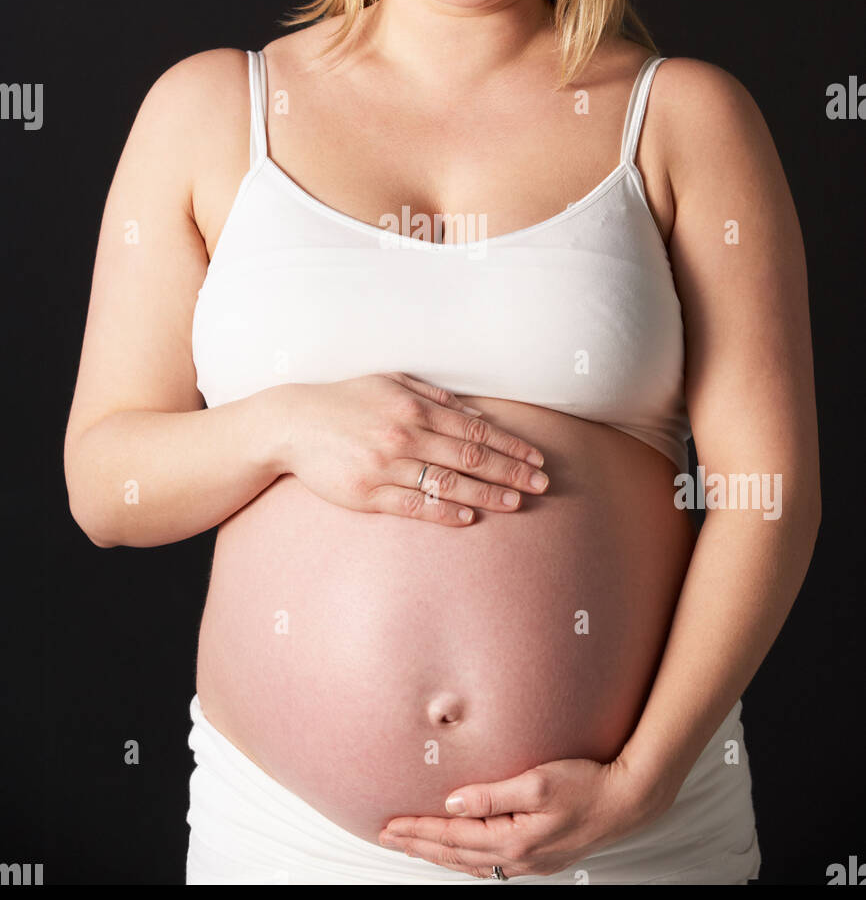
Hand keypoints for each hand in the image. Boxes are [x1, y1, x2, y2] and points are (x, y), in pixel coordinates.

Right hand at [271, 372, 548, 526]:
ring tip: (516, 503)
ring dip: (487, 495)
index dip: (511, 446)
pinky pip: (413, 505)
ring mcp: (386, 466)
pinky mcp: (367, 493)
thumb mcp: (392, 383)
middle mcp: (405, 436)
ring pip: (447, 484)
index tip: (537, 458)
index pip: (475, 432)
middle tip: (542, 485)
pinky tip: (468, 517)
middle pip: (470, 459)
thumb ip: (436, 398)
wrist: (292, 424)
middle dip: (511, 472)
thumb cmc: (346, 401)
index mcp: (414, 407)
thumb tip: (478, 416)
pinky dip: (443, 512)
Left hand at [378, 752, 674, 878]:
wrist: (629, 800)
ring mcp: (531, 861)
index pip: (452, 837)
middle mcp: (519, 858)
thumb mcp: (538, 782)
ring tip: (416, 845)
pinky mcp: (541, 855)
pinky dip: (468, 859)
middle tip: (389, 837)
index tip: (390, 825)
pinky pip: (493, 864)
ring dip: (440, 854)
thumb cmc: (589, 785)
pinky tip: (463, 853)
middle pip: (456, 855)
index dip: (418, 830)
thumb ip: (492, 794)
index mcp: (514, 840)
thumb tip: (453, 802)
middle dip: (420, 845)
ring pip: (473, 863)